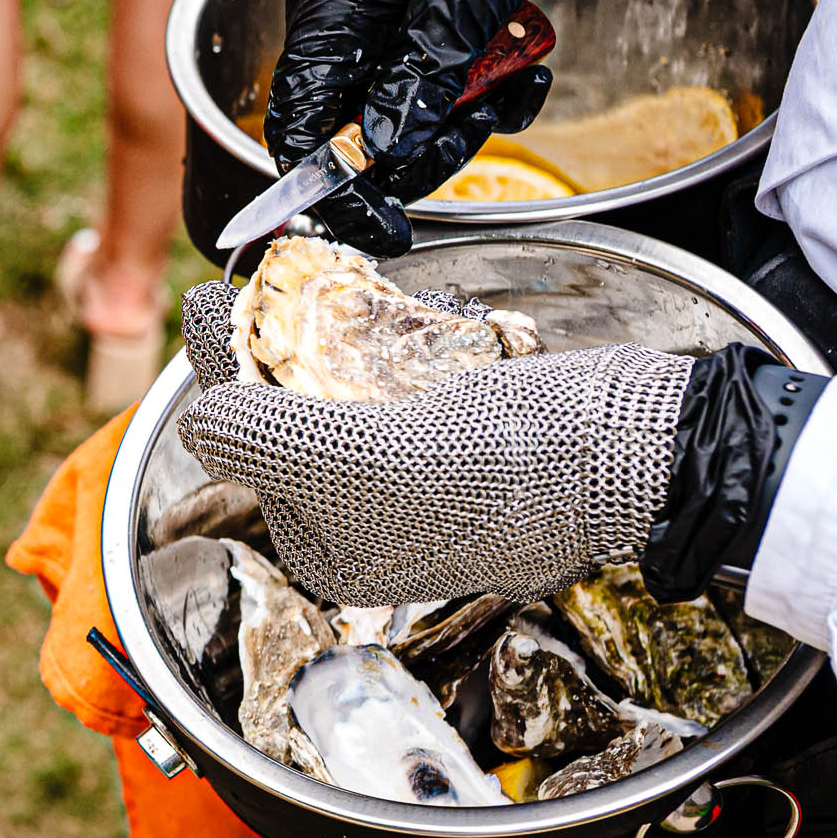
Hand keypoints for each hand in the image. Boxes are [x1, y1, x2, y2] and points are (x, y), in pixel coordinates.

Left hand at [177, 284, 820, 604]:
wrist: (640, 449)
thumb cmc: (511, 467)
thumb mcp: (369, 461)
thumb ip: (273, 443)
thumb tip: (196, 419)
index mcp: (330, 550)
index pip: (248, 450)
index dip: (221, 378)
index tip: (205, 309)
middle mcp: (362, 523)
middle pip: (283, 424)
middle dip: (258, 358)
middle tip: (234, 292)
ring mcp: (410, 477)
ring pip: (330, 399)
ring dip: (305, 343)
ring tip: (281, 288)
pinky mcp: (455, 433)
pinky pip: (388, 386)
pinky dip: (367, 344)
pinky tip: (354, 305)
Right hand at [265, 0, 608, 254]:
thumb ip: (425, 65)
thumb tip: (383, 145)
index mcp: (329, 5)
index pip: (299, 129)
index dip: (333, 193)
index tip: (386, 230)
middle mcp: (336, 17)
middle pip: (349, 131)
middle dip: (420, 149)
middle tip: (487, 122)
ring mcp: (371, 16)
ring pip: (395, 113)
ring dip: (460, 118)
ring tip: (518, 80)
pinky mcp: (408, 14)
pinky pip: (426, 79)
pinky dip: (475, 88)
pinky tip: (522, 64)